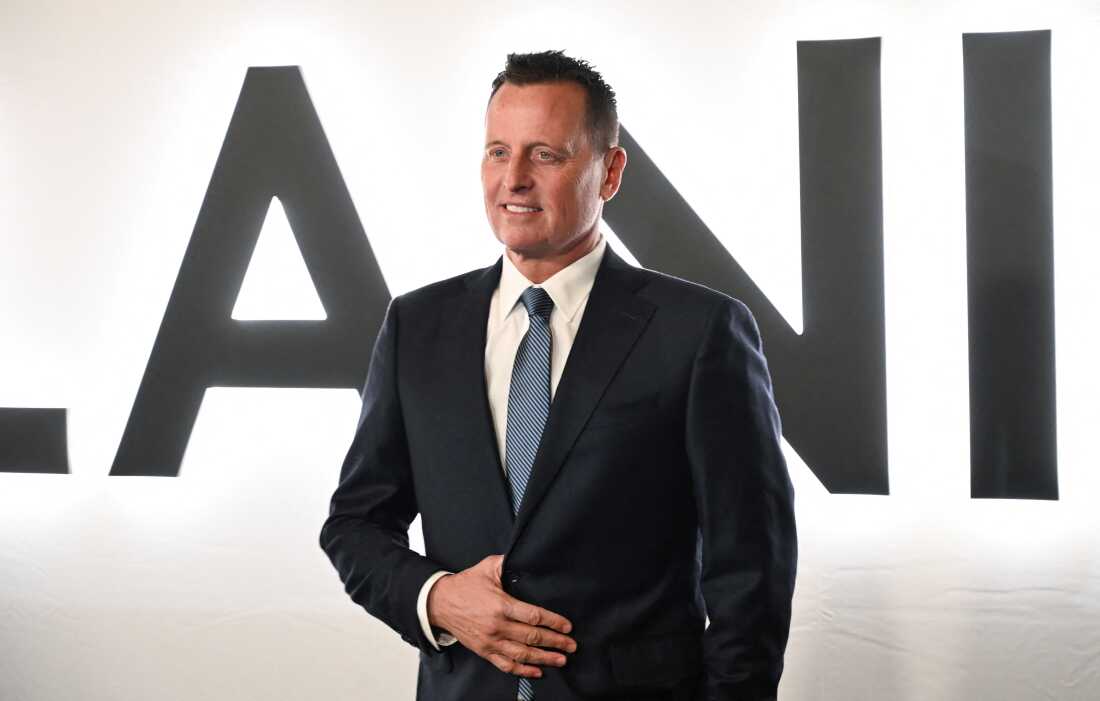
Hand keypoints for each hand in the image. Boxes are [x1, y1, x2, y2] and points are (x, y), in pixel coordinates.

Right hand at [427, 554, 576, 678]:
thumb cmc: (465, 585)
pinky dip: (523, 671)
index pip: (534, 617)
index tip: (567, 626)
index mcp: (501, 605)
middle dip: (555, 642)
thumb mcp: (487, 568)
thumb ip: (508, 563)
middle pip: (532, 637)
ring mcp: (491, 641)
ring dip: (544, 658)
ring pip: (523, 654)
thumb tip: (525, 556)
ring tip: (561, 659)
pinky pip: (506, 665)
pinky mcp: (484, 651)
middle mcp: (497, 626)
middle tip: (571, 645)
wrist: (439, 603)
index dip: (553, 622)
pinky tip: (537, 671)